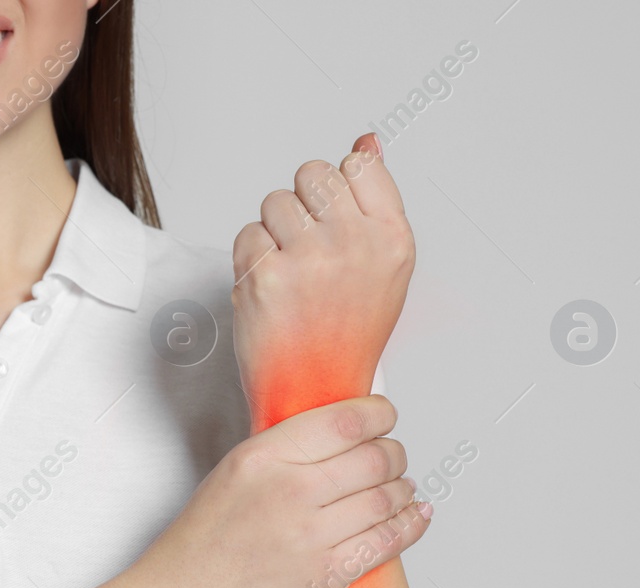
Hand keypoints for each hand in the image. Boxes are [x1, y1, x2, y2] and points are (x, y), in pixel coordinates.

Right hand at [120, 394, 428, 587]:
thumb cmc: (197, 547)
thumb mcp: (230, 475)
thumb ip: (282, 452)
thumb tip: (336, 436)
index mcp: (261, 458)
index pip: (345, 419)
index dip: (378, 415)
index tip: (384, 418)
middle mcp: (289, 492)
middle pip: (375, 457)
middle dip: (394, 454)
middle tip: (393, 457)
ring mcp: (311, 536)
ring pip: (387, 498)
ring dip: (403, 490)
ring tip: (401, 489)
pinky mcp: (326, 577)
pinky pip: (387, 541)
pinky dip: (410, 525)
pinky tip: (414, 516)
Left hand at [232, 133, 414, 432]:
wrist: (315, 394)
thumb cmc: (348, 331)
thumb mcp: (383, 265)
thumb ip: (374, 200)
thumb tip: (366, 141)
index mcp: (392, 238)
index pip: (358, 165)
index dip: (339, 192)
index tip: (337, 226)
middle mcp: (355, 244)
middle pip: (312, 173)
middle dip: (304, 205)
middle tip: (308, 251)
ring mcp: (309, 259)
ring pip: (275, 200)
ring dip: (274, 231)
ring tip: (291, 274)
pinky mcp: (265, 276)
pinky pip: (247, 234)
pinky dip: (251, 259)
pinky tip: (270, 290)